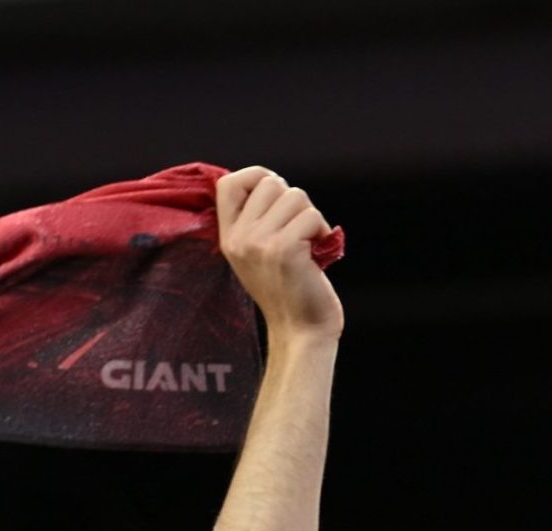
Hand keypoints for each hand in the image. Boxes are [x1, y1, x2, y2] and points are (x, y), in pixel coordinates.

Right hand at [215, 166, 341, 337]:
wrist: (301, 332)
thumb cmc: (289, 291)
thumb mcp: (258, 254)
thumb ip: (257, 221)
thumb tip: (273, 182)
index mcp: (229, 237)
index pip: (228, 183)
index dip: (257, 177)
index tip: (276, 198)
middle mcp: (239, 238)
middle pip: (270, 182)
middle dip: (293, 201)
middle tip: (299, 230)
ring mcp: (259, 243)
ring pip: (295, 196)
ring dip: (311, 217)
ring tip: (308, 244)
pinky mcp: (284, 250)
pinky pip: (311, 216)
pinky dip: (322, 231)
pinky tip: (318, 253)